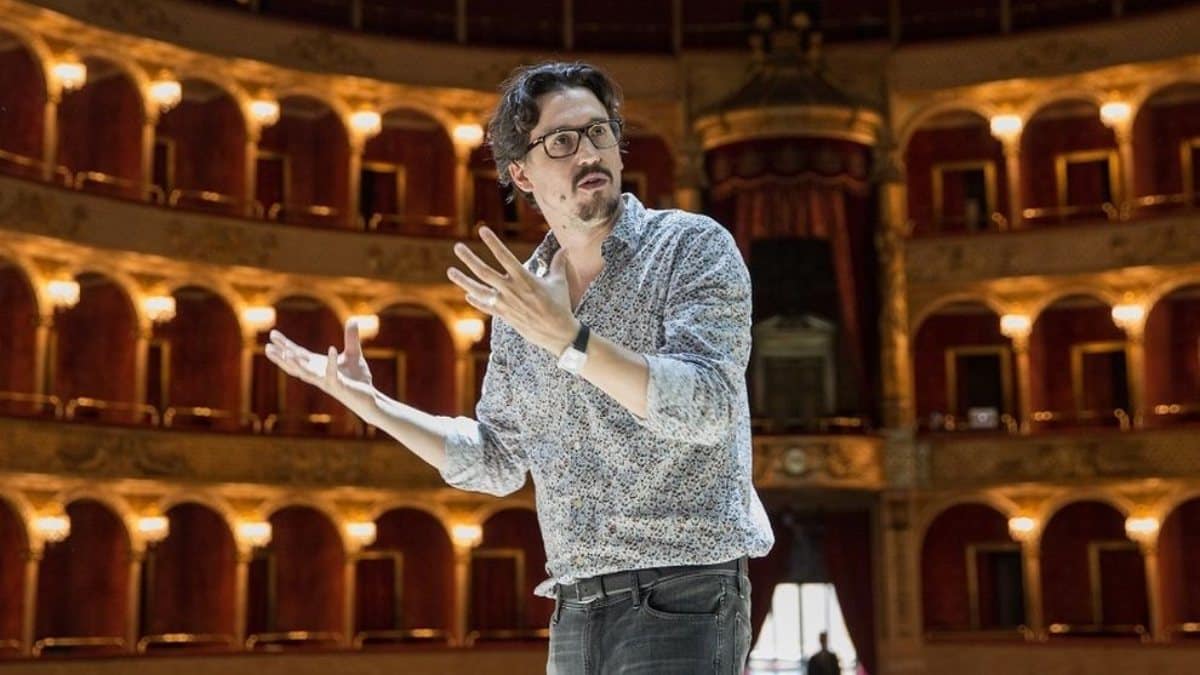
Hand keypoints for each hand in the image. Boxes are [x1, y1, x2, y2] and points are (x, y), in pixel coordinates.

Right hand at [264, 320, 376, 417]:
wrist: (369, 399)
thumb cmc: (357, 379)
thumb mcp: (354, 354)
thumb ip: (351, 338)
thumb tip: (352, 319)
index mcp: (318, 366)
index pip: (298, 354)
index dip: (285, 345)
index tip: (272, 334)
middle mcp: (318, 375)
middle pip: (296, 364)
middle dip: (282, 356)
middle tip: (267, 347)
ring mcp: (327, 381)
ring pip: (307, 373)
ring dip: (297, 364)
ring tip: (286, 353)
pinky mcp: (340, 386)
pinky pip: (333, 373)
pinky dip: (331, 362)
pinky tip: (331, 348)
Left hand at [447, 226, 578, 355]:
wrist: (557, 333)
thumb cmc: (560, 306)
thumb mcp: (559, 282)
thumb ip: (558, 263)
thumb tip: (565, 248)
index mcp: (525, 279)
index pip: (505, 256)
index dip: (493, 243)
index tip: (482, 230)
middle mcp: (512, 290)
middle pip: (484, 272)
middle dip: (470, 259)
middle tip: (458, 247)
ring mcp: (506, 304)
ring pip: (479, 290)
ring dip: (463, 280)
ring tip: (450, 271)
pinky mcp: (505, 316)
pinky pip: (486, 307)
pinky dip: (476, 301)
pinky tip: (467, 295)